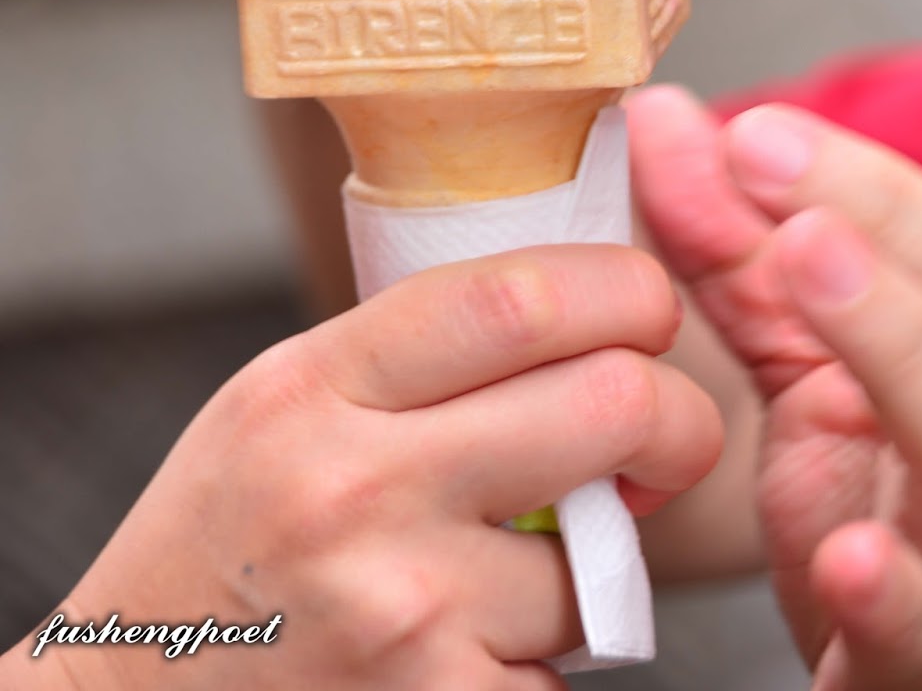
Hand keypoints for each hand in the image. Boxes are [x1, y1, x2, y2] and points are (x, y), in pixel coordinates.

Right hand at [13, 245, 719, 689]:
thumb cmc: (222, 540)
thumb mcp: (282, 401)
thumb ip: (410, 352)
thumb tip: (579, 308)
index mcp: (317, 385)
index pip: (518, 296)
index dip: (625, 288)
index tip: (649, 307)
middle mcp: (357, 491)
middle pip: (610, 404)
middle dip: (679, 417)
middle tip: (660, 434)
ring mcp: (401, 616)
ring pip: (601, 563)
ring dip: (597, 563)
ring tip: (519, 566)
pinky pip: (560, 674)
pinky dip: (544, 660)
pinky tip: (473, 648)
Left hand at [629, 33, 921, 690]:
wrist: (879, 673)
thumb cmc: (868, 498)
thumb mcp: (804, 353)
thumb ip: (737, 239)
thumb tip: (660, 114)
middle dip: (900, 220)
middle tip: (766, 147)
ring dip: (900, 345)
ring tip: (803, 256)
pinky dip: (902, 590)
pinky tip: (846, 543)